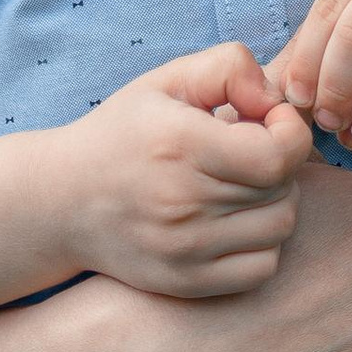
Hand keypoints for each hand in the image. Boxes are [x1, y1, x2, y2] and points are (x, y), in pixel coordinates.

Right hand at [48, 42, 313, 300]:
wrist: (61, 202)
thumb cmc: (122, 133)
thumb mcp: (166, 80)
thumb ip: (229, 68)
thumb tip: (274, 100)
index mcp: (181, 145)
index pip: (278, 155)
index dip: (290, 133)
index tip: (270, 121)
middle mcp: (183, 202)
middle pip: (284, 189)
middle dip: (280, 162)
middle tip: (250, 149)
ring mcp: (185, 249)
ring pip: (280, 228)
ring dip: (275, 201)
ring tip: (244, 183)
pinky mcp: (186, 282)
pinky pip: (262, 268)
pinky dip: (262, 243)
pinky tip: (237, 220)